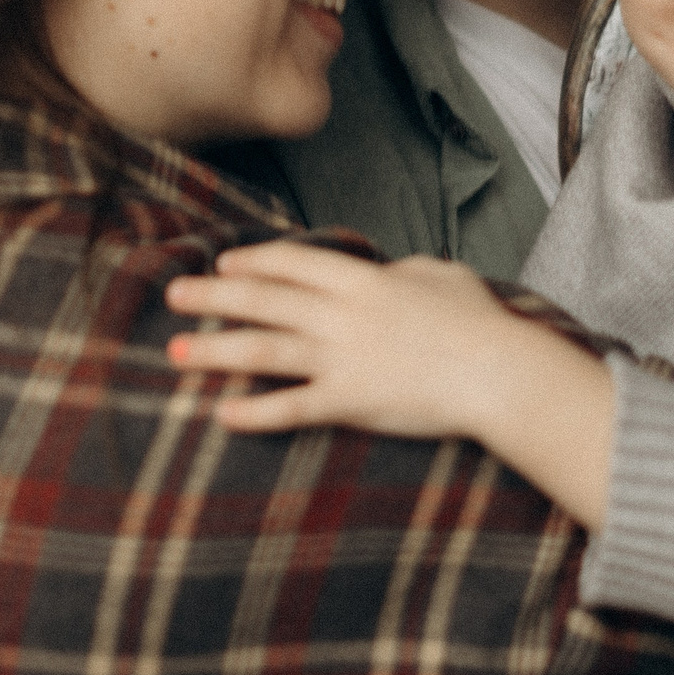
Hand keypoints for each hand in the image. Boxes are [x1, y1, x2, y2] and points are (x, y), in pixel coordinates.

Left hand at [164, 241, 615, 527]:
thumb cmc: (480, 322)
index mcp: (362, 280)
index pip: (292, 263)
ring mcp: (341, 359)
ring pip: (262, 351)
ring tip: (174, 353)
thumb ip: (407, 270)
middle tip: (175, 294)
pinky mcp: (350, 402)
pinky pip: (291, 407)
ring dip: (214, 350)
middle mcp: (340, 315)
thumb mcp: (443, 276)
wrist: (500, 372)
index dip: (254, 260)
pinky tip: (221, 414)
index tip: (223, 262)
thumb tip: (394, 270)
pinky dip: (254, 413)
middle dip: (213, 296)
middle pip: (263, 301)